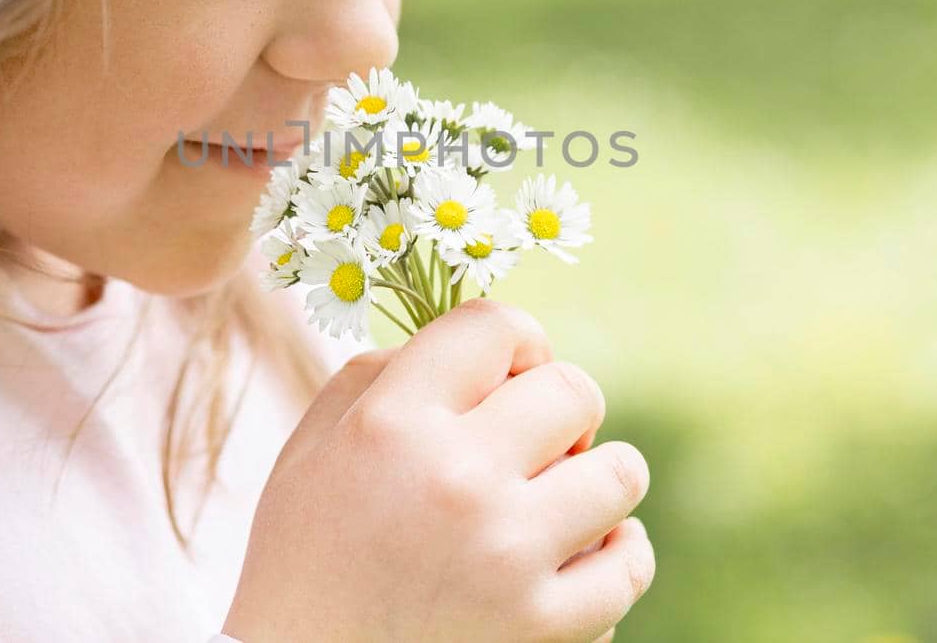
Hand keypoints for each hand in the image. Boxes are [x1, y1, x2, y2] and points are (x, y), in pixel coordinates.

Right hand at [223, 298, 654, 641]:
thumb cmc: (306, 561)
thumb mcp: (311, 450)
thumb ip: (382, 376)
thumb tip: (481, 347)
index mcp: (391, 424)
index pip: (498, 325)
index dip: (514, 344)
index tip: (506, 379)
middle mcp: (455, 480)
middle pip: (574, 390)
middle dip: (558, 412)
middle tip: (530, 449)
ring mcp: (506, 557)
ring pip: (621, 472)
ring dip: (595, 481)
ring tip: (556, 504)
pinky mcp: (544, 630)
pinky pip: (630, 564)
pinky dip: (615, 557)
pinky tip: (577, 556)